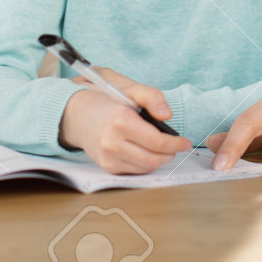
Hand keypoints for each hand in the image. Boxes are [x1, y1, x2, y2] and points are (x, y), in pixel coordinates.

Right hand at [59, 68, 190, 173]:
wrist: (76, 114)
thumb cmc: (106, 101)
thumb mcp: (130, 90)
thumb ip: (152, 97)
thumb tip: (167, 115)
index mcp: (121, 121)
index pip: (157, 142)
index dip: (175, 144)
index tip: (185, 142)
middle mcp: (112, 143)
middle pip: (153, 159)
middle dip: (170, 154)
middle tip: (177, 146)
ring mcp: (108, 157)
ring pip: (145, 168)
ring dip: (159, 160)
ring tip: (163, 149)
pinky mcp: (106, 166)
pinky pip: (134, 171)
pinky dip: (145, 164)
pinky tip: (147, 152)